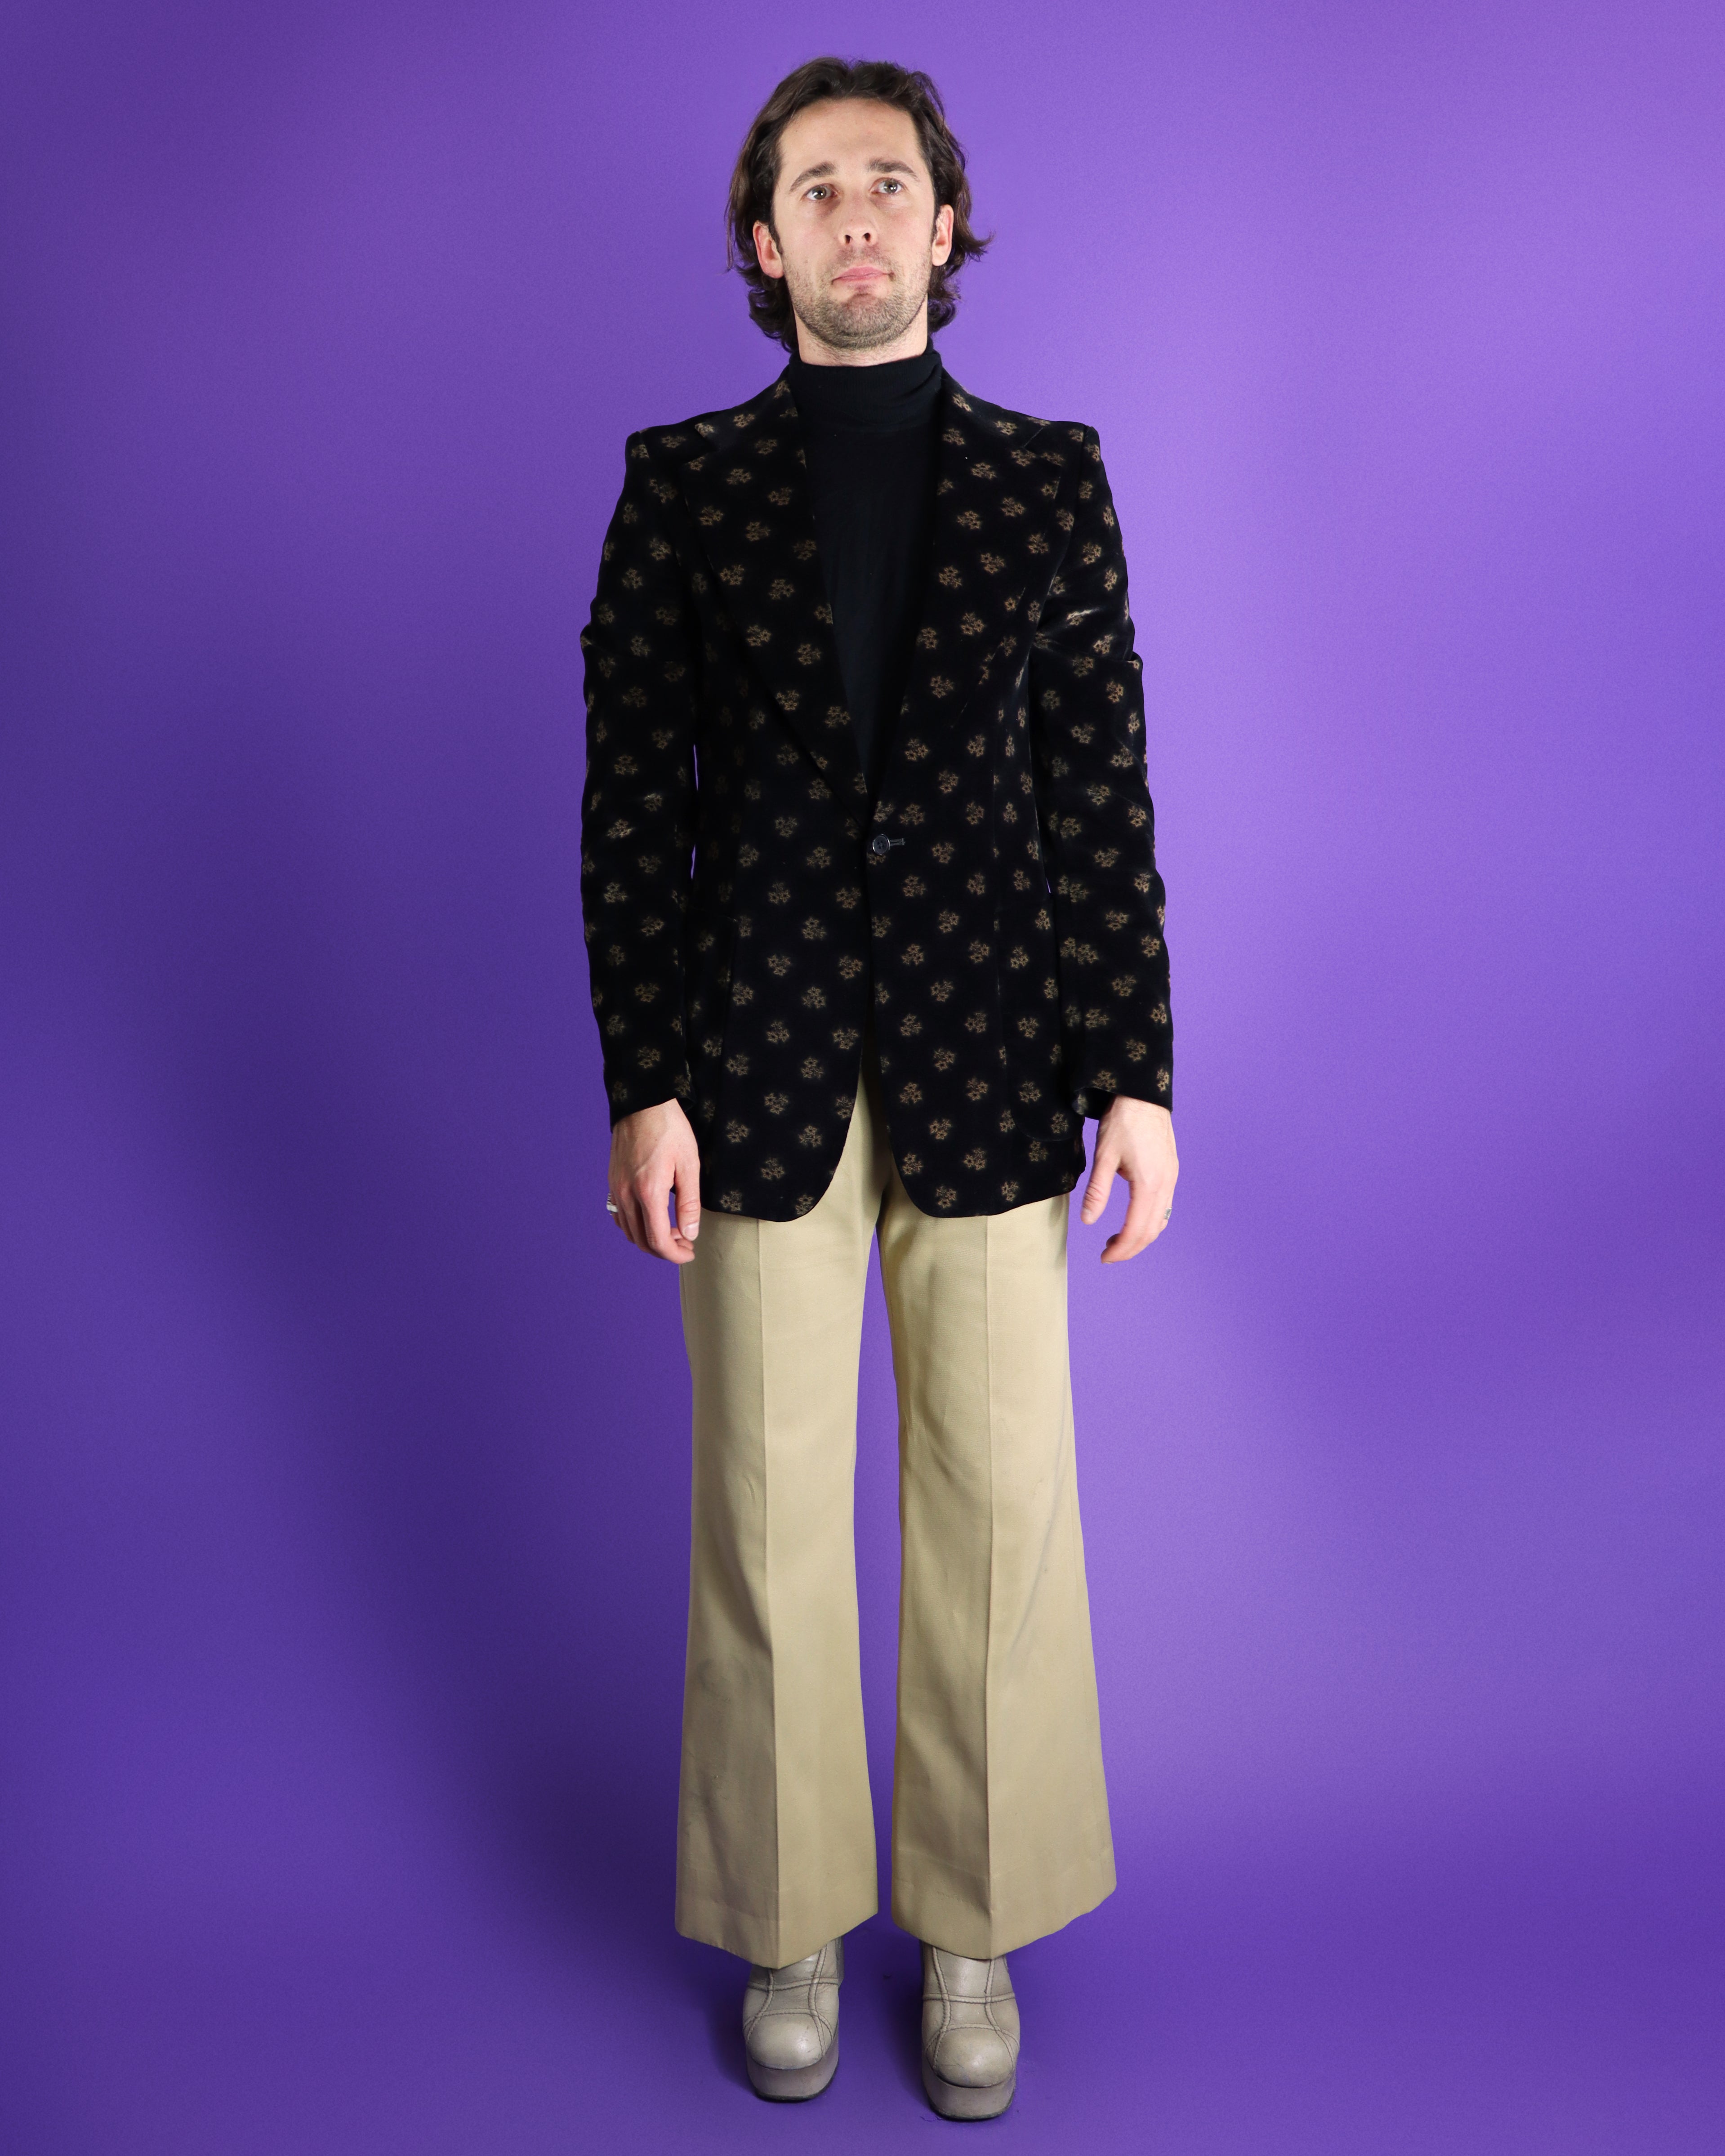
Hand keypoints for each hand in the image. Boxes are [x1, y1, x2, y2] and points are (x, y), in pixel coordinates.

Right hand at [608, 1098, 701, 1262]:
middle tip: (685, 1243)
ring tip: (672, 1230)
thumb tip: (690, 1234)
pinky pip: (619, 1216)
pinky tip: (651, 1218)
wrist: (643, 1103)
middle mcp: (626, 1194)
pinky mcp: (612, 1182)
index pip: (658, 1241)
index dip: (675, 1255)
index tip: (689, 1253)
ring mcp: (615, 1188)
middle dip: (665, 1250)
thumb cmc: (670, 1129)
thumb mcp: (689, 1164)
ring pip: (629, 1231)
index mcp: (648, 1192)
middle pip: (642, 1241)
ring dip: (650, 1239)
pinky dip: (635, 1226)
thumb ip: (689, 1203)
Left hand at [1079, 1096, 1177, 1263]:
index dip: (1120, 1249)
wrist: (1142, 1093)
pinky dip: (1150, 1221)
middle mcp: (1166, 1184)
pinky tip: (1133, 1219)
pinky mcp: (1171, 1171)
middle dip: (1131, 1248)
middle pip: (1152, 1231)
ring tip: (1117, 1240)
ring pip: (1161, 1220)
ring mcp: (1172, 1178)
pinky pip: (1165, 1206)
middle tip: (1108, 1254)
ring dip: (1141, 1236)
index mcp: (1149, 1183)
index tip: (1104, 1258)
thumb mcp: (1103, 1156)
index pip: (1136, 1230)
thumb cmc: (1122, 1121)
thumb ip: (1097, 1191)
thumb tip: (1088, 1221)